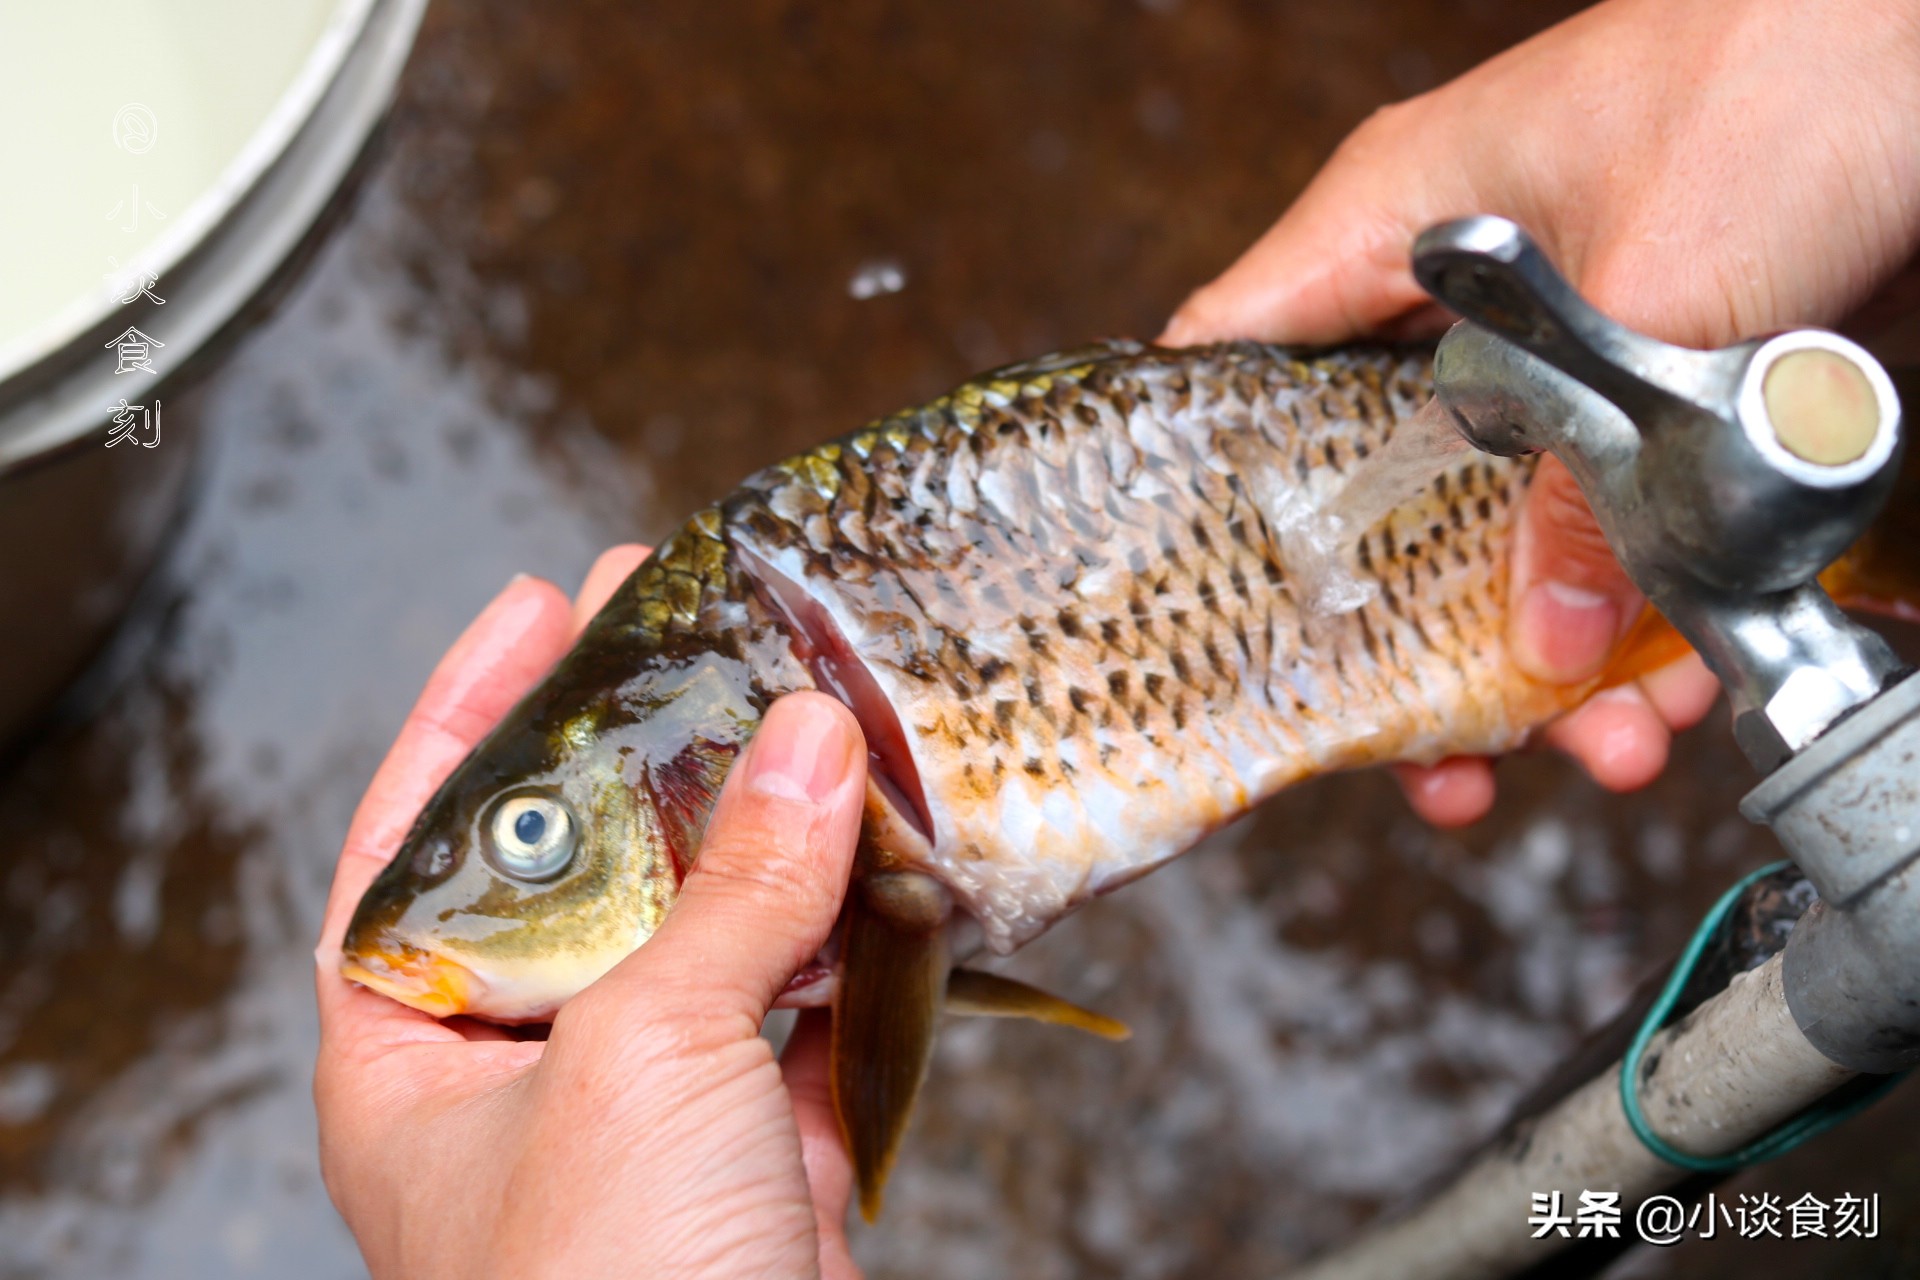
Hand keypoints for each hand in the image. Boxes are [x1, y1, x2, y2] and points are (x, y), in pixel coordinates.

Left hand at [315, 546, 868, 1279]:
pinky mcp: (756, 1149)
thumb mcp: (645, 1061)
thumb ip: (730, 896)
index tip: (533, 609)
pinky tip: (883, 858)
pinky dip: (848, 936)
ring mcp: (644, 1112)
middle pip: (567, 870)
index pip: (408, 842)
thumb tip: (806, 744)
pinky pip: (800, 1007)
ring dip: (760, 834)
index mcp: (410, 1054)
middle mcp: (518, 1074)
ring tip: (800, 711)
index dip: (464, 716)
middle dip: (633, 752)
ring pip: (700, 932)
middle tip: (683, 628)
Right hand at [1162, 0, 1919, 824]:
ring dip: (1553, 660)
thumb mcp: (1668, 279)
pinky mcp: (1652, 395)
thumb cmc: (1800, 56)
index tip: (1213, 632)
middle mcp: (1454, 304)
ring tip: (1604, 750)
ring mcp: (1554, 356)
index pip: (1230, 361)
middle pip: (1374, 503)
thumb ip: (1585, 474)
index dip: (1198, 496)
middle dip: (1413, 643)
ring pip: (1504, 540)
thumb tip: (1546, 643)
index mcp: (1394, 225)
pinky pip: (1613, 530)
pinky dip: (1647, 618)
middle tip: (1437, 759)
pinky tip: (1677, 687)